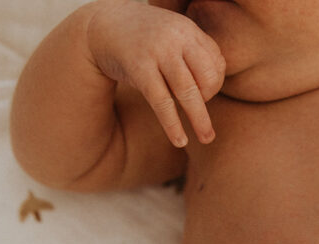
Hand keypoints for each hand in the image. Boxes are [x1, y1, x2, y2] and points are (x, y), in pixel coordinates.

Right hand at [85, 0, 224, 145]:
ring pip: (187, 92)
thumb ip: (194, 54)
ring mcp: (157, 52)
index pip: (217, 63)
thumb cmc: (145, 39)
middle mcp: (176, 38)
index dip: (216, 84)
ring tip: (206, 139)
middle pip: (207, 78)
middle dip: (209, 102)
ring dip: (199, 120)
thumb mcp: (172, 37)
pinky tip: (180, 141)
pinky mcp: (139, 68)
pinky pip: (162, 102)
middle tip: (208, 127)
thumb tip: (215, 86)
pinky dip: (172, 124)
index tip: (204, 95)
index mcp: (188, 30)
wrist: (102, 26)